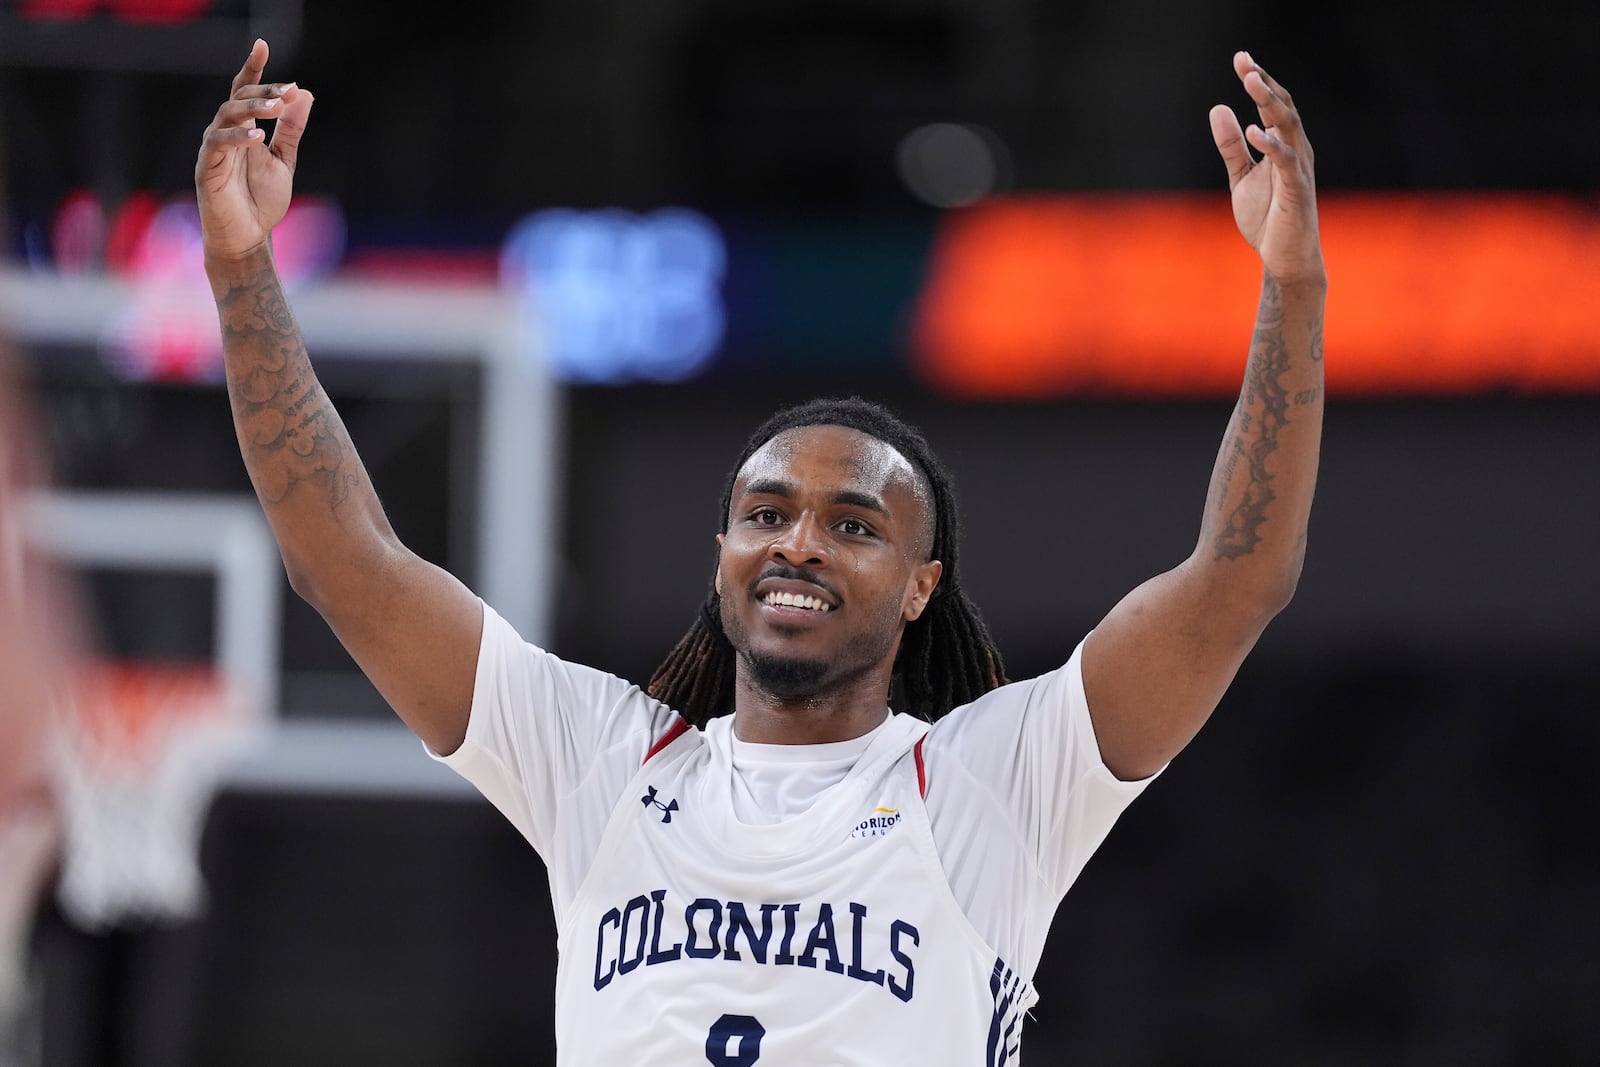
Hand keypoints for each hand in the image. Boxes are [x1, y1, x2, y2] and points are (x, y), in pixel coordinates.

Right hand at [195, 39, 313, 262]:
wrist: (249, 237)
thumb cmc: (261, 200)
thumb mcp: (284, 160)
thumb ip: (291, 129)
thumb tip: (305, 94)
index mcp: (243, 128)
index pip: (244, 91)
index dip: (253, 69)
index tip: (262, 45)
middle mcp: (225, 132)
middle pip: (238, 98)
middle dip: (262, 92)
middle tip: (287, 91)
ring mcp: (214, 148)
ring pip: (226, 114)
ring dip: (252, 108)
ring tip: (276, 108)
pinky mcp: (207, 167)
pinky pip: (218, 143)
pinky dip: (238, 137)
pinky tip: (258, 136)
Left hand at [1209, 52, 1323, 285]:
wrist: (1284, 258)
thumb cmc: (1268, 218)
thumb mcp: (1241, 177)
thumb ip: (1231, 146)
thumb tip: (1218, 108)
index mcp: (1283, 145)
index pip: (1273, 105)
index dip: (1258, 81)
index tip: (1241, 59)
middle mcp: (1295, 150)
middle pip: (1282, 108)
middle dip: (1263, 84)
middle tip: (1244, 62)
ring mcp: (1298, 168)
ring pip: (1287, 127)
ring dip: (1269, 103)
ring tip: (1250, 83)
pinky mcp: (1297, 189)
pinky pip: (1286, 161)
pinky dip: (1272, 144)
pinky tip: (1254, 130)